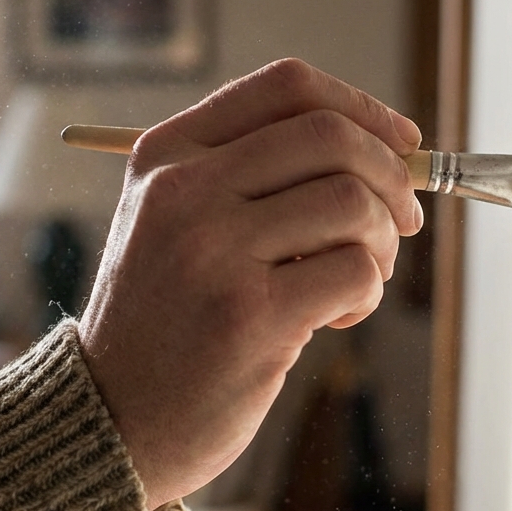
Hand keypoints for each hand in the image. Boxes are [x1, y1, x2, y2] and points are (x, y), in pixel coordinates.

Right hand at [76, 59, 422, 509]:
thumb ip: (253, 177)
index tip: (402, 140)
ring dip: (382, 242)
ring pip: (352, 203)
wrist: (107, 422)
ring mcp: (213, 252)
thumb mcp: (174, 223)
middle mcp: (183, 191)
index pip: (285, 88)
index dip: (361, 107)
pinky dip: (367, 293)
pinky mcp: (249, 317)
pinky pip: (356, 272)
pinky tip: (334, 319)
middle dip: (391, 176)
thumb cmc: (165, 319)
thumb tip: (386, 150)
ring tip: (359, 279)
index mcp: (165, 155)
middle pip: (330, 137)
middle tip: (404, 221)